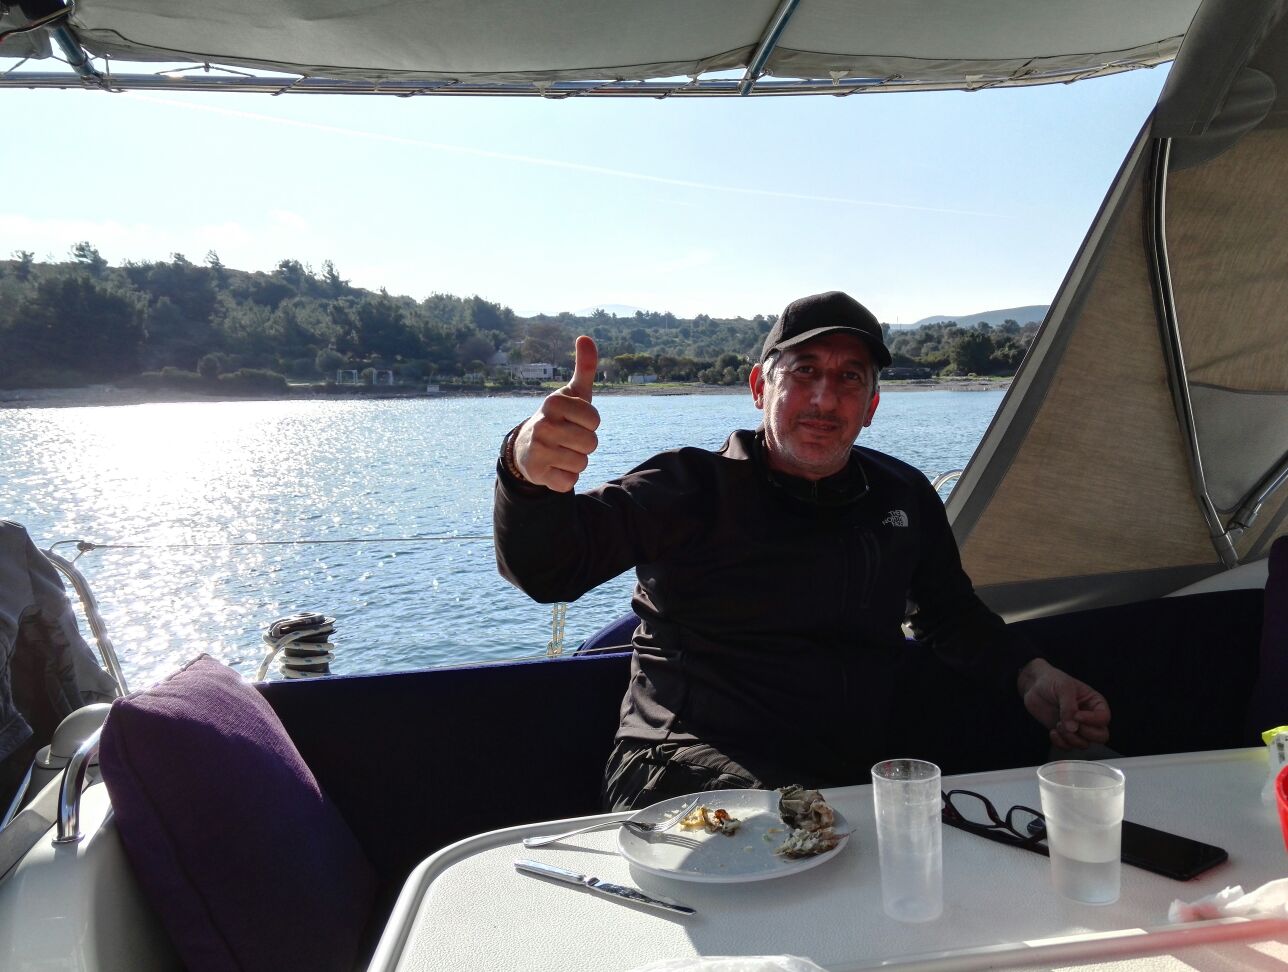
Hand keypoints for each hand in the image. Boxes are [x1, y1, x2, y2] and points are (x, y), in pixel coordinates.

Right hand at [512, 335, 599, 491]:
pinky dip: (566, 478)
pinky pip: (570, 481)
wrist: (526, 449)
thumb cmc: (560, 417)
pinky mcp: (537, 474)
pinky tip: (553, 467)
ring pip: (582, 463)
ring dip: (576, 461)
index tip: (575, 421)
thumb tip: (585, 337)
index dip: (590, 424)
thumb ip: (584, 367)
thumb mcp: (572, 393)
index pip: (595, 420)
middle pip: (591, 443)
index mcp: (553, 403)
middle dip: (584, 444)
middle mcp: (543, 424)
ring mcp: (538, 450)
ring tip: (560, 452)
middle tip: (567, 438)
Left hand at [1017, 658, 1111, 749]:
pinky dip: (1060, 743)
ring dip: (1070, 738)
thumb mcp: (1063, 688)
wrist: (1034, 685)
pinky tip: (1052, 731)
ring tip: (1058, 725)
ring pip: (1084, 744)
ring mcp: (1077, 727)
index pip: (1104, 718)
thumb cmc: (1052, 681)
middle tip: (1070, 724)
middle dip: (1085, 734)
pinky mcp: (1064, 733)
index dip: (1092, 720)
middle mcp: (1090, 717)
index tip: (1076, 715)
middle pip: (1100, 736)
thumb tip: (1073, 728)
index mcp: (1095, 703)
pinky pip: (1068, 747)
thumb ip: (1069, 707)